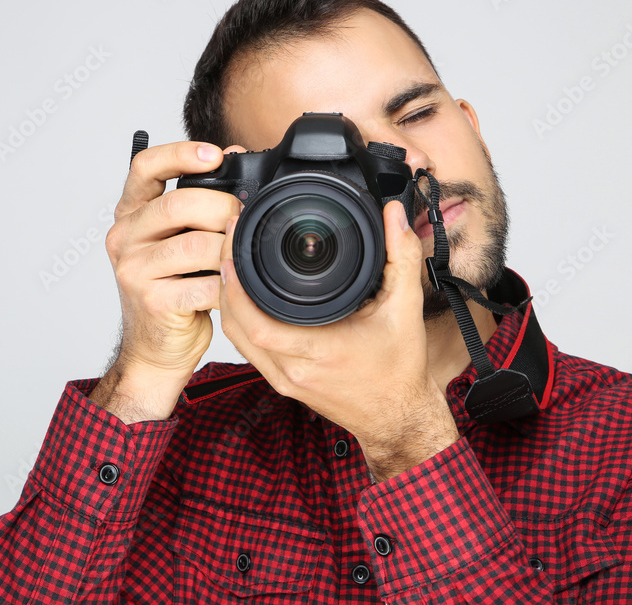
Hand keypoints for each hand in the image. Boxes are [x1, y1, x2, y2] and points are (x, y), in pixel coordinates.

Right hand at [89, 141, 243, 422]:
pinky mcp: (153, 301)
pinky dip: (230, 284)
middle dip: (224, 207)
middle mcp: (124, 238)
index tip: (216, 154)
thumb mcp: (179, 240)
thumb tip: (234, 155)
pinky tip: (238, 285)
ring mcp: (134, 270)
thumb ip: (198, 203)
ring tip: (244, 255)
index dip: (180, 153)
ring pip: (196, 245)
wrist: (156, 349)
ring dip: (231, 248)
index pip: (144, 167)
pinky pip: (204, 284)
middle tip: (247, 217)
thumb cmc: (174, 289)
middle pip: (179, 204)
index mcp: (130, 215)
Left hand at [218, 200, 458, 480]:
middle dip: (226, 280)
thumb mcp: (406, 308)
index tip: (234, 243)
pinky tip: (245, 296)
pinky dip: (240, 320)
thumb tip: (394, 214)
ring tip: (234, 261)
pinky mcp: (283, 383)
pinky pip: (249, 349)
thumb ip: (402, 256)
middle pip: (235, 325)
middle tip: (229, 241)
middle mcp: (293, 370)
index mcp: (318, 351)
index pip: (255, 320)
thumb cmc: (400, 370)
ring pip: (237, 338)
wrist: (398, 417)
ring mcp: (284, 380)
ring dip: (229, 300)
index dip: (235, 283)